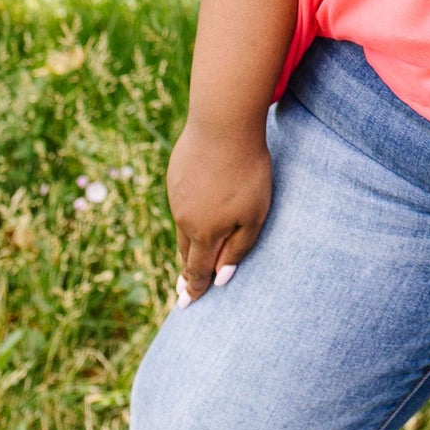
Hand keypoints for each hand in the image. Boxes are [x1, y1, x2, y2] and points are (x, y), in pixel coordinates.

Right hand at [166, 118, 271, 303]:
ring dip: (187, 244)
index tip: (186, 304)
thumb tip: (222, 278)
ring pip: (182, 228)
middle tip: (183, 290)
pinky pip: (182, 203)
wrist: (222, 125)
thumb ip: (239, 248)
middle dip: (187, 272)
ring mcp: (176, 196)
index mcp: (205, 233)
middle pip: (186, 252)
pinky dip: (187, 214)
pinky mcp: (176, 175)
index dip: (194, 288)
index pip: (198, 270)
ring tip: (190, 257)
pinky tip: (195, 210)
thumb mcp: (254, 214)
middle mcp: (185, 218)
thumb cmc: (247, 171)